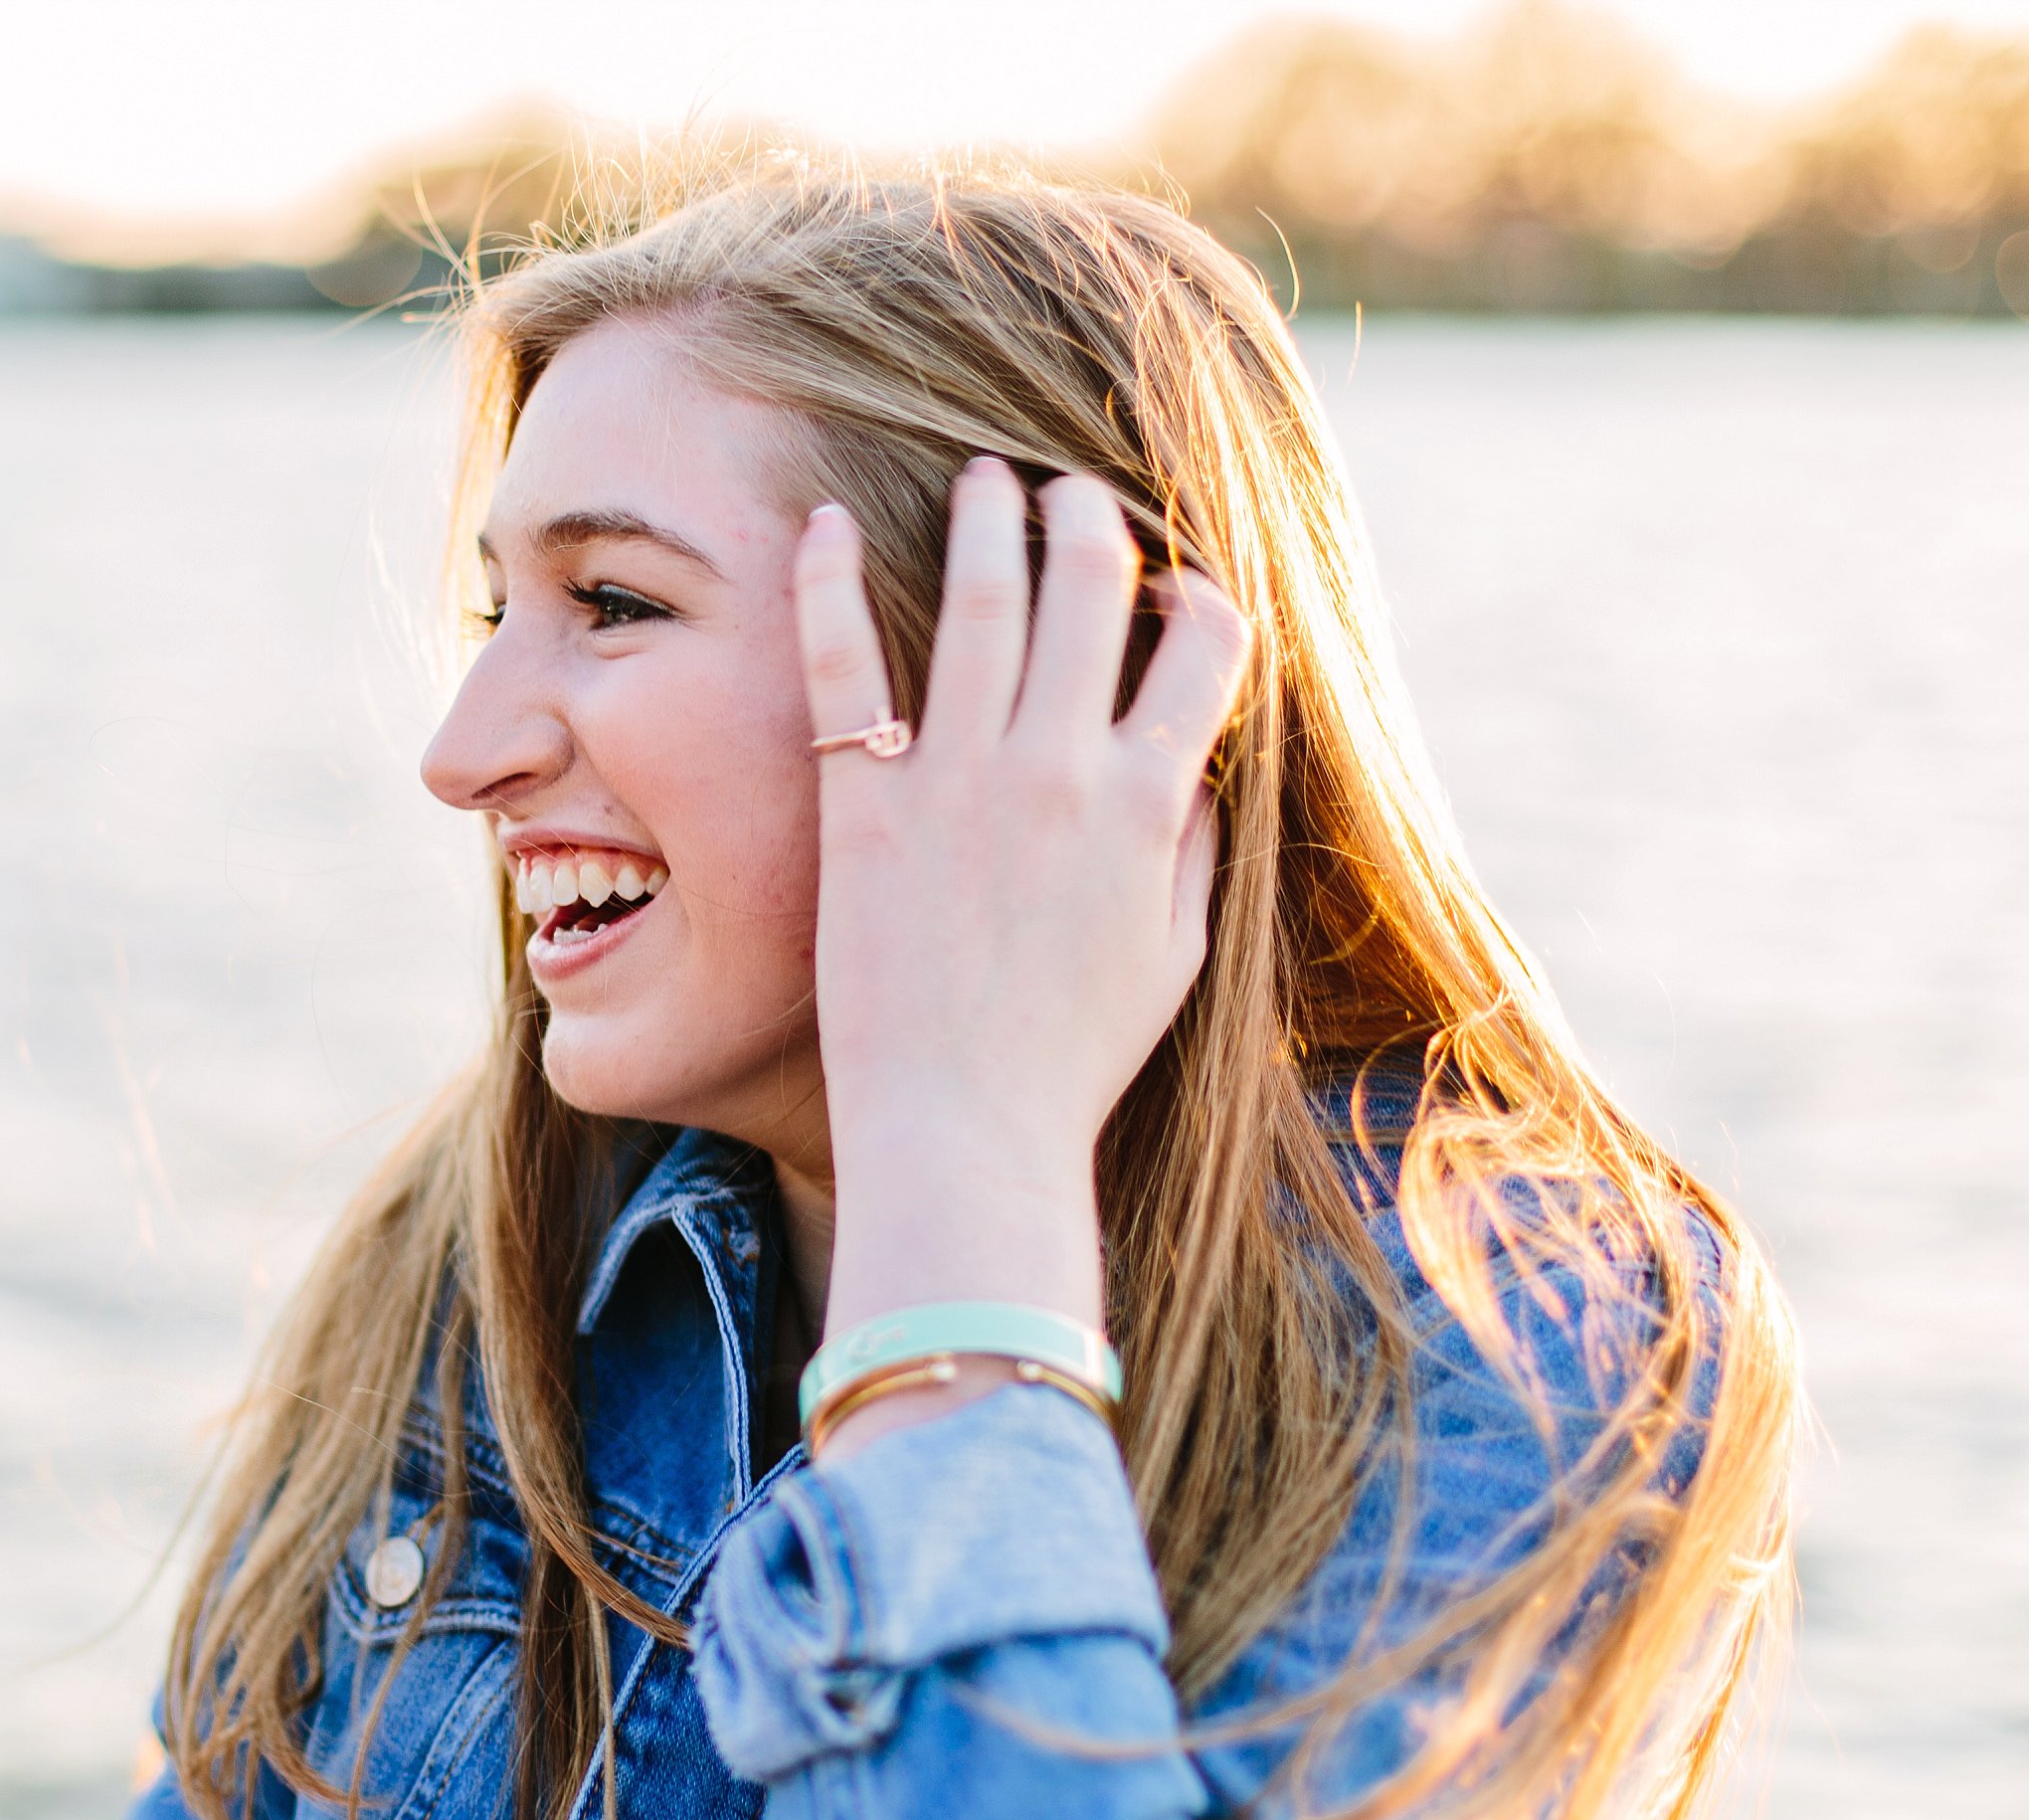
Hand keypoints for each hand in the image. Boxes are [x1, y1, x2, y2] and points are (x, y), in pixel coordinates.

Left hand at [793, 458, 1248, 1337]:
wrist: (960, 1133)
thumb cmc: (1070, 1062)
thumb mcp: (1174, 955)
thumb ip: (1191, 845)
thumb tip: (1196, 760)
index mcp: (1148, 803)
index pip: (1203, 640)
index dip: (1194, 592)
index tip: (1168, 584)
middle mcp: (1059, 770)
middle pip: (1092, 585)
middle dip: (1089, 516)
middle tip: (1067, 492)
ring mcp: (956, 781)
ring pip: (983, 594)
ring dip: (987, 515)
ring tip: (981, 477)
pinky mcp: (863, 805)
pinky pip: (844, 663)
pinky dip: (832, 581)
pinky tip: (824, 525)